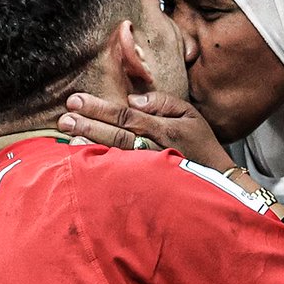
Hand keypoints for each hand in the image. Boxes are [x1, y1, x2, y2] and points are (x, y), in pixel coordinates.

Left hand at [58, 91, 235, 169]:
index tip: (76, 100)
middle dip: (88, 125)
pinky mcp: (148, 183)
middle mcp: (155, 148)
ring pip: (116, 155)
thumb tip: (134, 100)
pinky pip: (121, 173)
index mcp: (164, 128)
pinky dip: (102, 166)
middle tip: (64, 118)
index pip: (125, 116)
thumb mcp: (189, 115)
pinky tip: (84, 161)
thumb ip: (162, 103)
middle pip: (116, 134)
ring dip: (91, 146)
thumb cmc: (201, 143)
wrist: (218, 181)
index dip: (99, 108)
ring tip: (67, 138)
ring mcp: (150, 169)